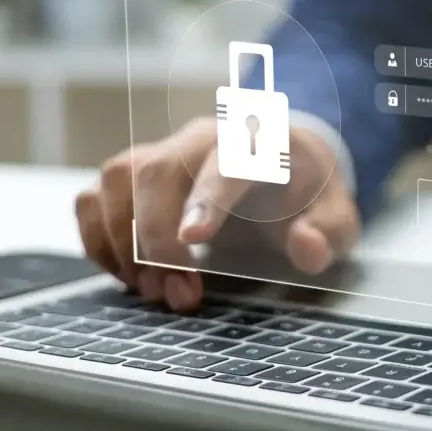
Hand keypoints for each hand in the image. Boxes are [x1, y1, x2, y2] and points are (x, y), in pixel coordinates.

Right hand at [75, 117, 359, 310]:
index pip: (225, 162)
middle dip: (157, 239)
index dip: (206, 198)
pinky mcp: (135, 174)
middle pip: (157, 170)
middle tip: (178, 293)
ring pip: (117, 178)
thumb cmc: (307, 192)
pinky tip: (129, 274)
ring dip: (124, 242)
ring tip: (154, 289)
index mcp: (258, 142)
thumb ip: (328, 232)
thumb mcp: (337, 216)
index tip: (192, 240)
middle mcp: (202, 137)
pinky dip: (99, 239)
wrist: (285, 160)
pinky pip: (94, 196)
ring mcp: (163, 150)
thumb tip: (306, 246)